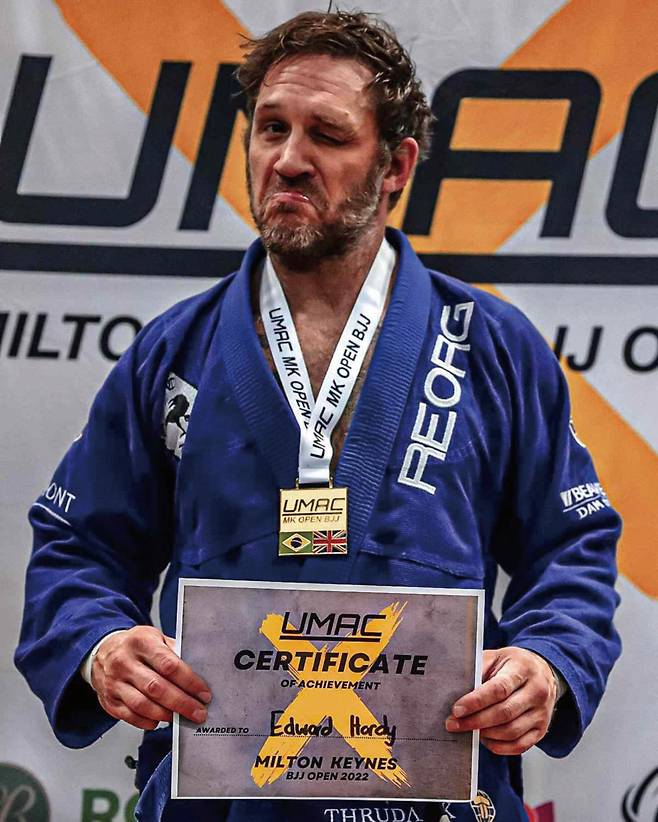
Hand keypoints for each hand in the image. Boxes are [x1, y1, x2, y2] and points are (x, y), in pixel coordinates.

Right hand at [91, 625, 211, 730]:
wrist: (102, 651)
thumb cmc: (135, 645)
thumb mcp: (155, 637)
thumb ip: (174, 651)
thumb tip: (198, 671)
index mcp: (141, 642)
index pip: (169, 665)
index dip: (189, 681)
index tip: (203, 693)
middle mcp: (124, 662)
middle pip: (157, 688)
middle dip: (182, 703)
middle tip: (198, 712)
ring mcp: (114, 682)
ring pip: (142, 705)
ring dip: (166, 714)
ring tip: (181, 717)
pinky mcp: (109, 700)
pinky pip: (130, 716)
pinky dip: (148, 721)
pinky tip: (160, 720)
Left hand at [445, 646, 557, 754]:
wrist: (543, 672)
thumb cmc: (513, 664)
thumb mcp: (495, 657)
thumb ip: (478, 669)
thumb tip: (457, 689)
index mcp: (523, 668)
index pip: (499, 689)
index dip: (476, 701)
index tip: (457, 709)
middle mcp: (537, 691)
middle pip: (504, 713)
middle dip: (475, 721)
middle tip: (453, 724)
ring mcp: (542, 712)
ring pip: (511, 731)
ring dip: (485, 734)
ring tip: (468, 729)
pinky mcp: (541, 729)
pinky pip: (519, 745)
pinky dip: (499, 746)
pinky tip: (485, 739)